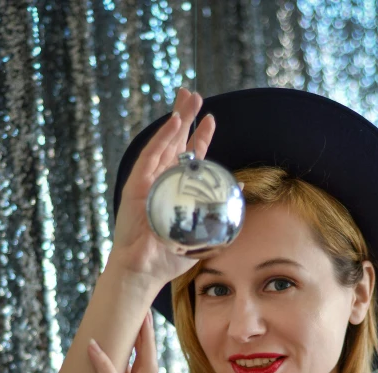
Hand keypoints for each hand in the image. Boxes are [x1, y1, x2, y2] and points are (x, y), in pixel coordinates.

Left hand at [87, 310, 157, 372]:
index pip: (144, 370)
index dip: (143, 346)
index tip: (143, 324)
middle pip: (148, 362)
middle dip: (146, 335)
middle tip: (146, 309)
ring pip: (139, 368)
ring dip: (136, 341)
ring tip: (136, 316)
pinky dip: (103, 365)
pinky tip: (94, 347)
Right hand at [111, 87, 215, 284]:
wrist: (145, 272)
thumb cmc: (170, 257)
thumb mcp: (203, 231)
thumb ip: (220, 209)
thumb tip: (241, 186)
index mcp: (175, 191)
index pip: (188, 159)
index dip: (200, 139)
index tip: (211, 120)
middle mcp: (160, 182)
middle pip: (174, 143)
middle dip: (185, 118)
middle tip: (195, 95)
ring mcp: (147, 182)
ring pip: (163, 144)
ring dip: (176, 120)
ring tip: (187, 98)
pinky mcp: (136, 186)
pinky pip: (150, 157)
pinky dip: (162, 139)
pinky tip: (174, 123)